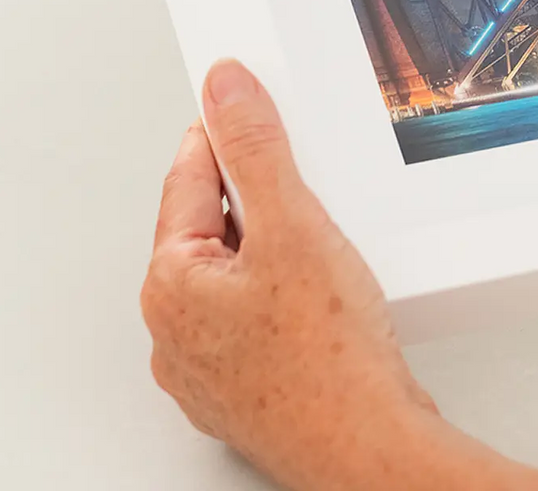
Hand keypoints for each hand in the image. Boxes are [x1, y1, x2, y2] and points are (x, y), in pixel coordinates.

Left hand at [143, 59, 537, 490]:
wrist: (367, 448)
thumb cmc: (326, 361)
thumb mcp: (292, 224)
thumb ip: (255, 147)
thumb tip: (225, 90)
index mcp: (170, 283)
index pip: (188, 179)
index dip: (224, 136)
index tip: (245, 106)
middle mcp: (176, 331)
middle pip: (213, 228)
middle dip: (258, 200)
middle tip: (306, 193)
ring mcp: (210, 368)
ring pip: (239, 277)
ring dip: (275, 252)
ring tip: (325, 258)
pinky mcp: (249, 390)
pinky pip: (260, 319)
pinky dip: (288, 299)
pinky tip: (328, 303)